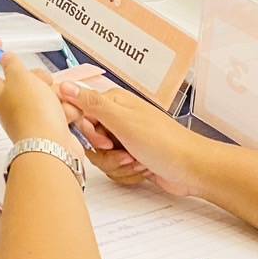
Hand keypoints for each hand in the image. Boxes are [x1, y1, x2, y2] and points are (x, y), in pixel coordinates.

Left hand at [0, 40, 78, 149]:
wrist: (51, 148)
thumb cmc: (33, 114)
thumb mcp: (20, 78)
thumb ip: (12, 64)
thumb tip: (4, 57)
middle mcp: (12, 105)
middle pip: (24, 80)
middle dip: (38, 77)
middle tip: (43, 82)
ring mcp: (32, 116)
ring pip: (46, 92)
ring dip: (55, 94)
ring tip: (58, 103)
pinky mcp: (50, 125)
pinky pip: (60, 108)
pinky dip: (65, 110)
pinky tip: (65, 116)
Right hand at [57, 81, 210, 196]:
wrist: (193, 169)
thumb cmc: (165, 143)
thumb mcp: (123, 121)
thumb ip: (90, 103)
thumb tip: (65, 85)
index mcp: (113, 103)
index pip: (78, 112)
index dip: (85, 130)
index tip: (100, 138)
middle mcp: (116, 118)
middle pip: (87, 139)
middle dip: (103, 151)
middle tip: (122, 149)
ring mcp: (123, 139)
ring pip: (99, 157)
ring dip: (117, 164)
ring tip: (136, 160)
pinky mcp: (129, 158)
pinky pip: (112, 168)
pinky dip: (125, 173)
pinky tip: (142, 168)